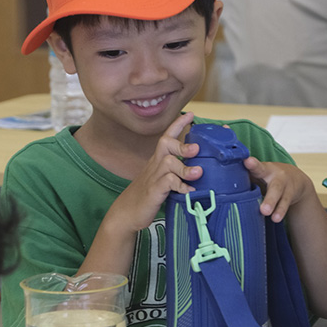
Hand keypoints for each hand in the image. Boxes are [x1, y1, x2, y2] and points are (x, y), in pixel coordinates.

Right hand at [111, 111, 201, 232]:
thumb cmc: (147, 195)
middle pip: (165, 144)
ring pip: (168, 163)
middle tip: (197, 148)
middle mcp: (155, 165)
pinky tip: (190, 191)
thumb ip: (177, 172)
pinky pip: (168, 183)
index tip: (190, 114)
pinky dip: (181, 186)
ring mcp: (153, 177)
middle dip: (182, 144)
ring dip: (185, 167)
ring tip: (198, 173)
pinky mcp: (153, 191)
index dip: (178, 124)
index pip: (167, 136)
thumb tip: (200, 169)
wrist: (126, 212)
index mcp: (158, 160)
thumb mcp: (162, 179)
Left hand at [243, 157, 312, 221]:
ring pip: (283, 198)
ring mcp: (286, 187)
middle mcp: (277, 177)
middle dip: (270, 199)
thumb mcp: (258, 172)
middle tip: (263, 210)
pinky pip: (286, 205)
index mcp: (264, 169)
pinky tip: (276, 219)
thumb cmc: (266, 176)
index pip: (258, 167)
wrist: (294, 178)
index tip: (247, 162)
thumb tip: (219, 180)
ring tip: (273, 218)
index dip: (253, 165)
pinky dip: (281, 212)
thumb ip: (244, 175)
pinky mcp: (290, 196)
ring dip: (278, 208)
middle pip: (275, 188)